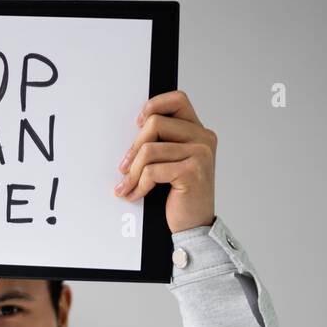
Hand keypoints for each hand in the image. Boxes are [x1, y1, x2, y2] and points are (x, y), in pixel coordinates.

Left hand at [113, 89, 215, 233]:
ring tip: (127, 186)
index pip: (177, 99)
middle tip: (123, 168)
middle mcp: (203, 138)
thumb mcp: (174, 162)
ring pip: (149, 150)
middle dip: (133, 148)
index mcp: (199, 131)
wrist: (195, 226)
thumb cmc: (181, 195)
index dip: (154, 105)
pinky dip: (139, 185)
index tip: (137, 123)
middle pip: (155, 123)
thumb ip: (163, 142)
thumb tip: (135, 129)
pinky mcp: (192, 171)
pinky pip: (152, 171)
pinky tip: (135, 195)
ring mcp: (200, 153)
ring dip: (132, 173)